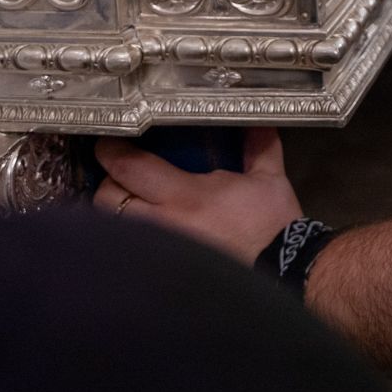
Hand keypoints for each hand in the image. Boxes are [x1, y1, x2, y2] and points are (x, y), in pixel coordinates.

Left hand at [94, 128, 303, 265]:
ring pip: (114, 228)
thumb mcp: (269, 179)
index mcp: (186, 196)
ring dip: (116, 212)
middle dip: (109, 182)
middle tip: (122, 175)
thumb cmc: (272, 223)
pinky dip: (130, 239)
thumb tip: (258, 120)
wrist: (284, 270)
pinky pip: (131, 252)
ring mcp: (160, 251)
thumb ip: (258, 146)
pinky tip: (142, 233)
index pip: (130, 168)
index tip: (107, 143)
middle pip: (107, 199)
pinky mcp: (164, 271)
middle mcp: (164, 224)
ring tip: (130, 204)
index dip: (111, 151)